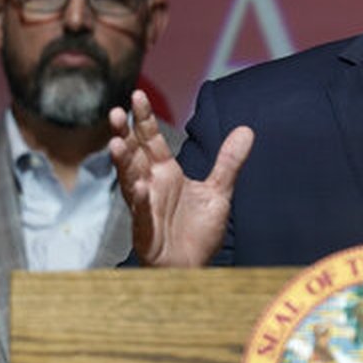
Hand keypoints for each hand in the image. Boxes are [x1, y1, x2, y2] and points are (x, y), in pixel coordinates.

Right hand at [108, 90, 253, 266]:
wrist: (195, 267)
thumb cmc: (198, 231)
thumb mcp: (219, 191)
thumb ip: (229, 161)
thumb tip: (247, 129)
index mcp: (165, 173)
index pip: (151, 140)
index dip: (144, 119)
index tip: (137, 95)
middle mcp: (150, 186)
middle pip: (134, 155)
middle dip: (125, 134)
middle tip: (117, 111)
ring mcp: (145, 207)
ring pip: (130, 180)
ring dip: (122, 163)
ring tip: (116, 143)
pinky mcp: (146, 230)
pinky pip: (140, 214)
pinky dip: (139, 201)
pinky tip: (139, 188)